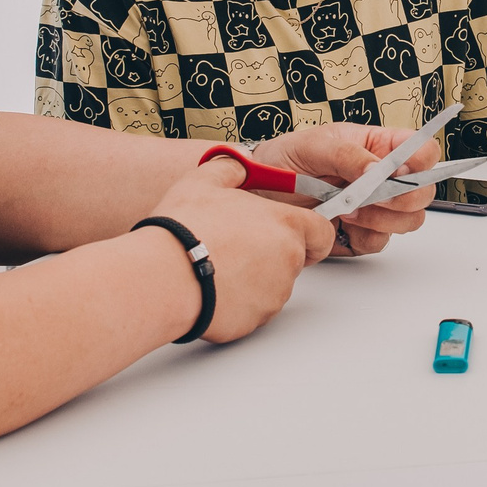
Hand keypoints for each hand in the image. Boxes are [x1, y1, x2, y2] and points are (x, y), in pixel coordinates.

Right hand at [144, 158, 334, 342]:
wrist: (164, 277)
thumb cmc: (186, 230)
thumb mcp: (204, 180)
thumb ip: (231, 169)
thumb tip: (239, 166)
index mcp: (285, 225)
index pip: (322, 233)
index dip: (311, 234)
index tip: (294, 233)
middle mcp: (287, 262)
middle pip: (294, 260)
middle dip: (272, 254)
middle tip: (238, 246)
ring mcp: (273, 295)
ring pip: (273, 286)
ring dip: (254, 278)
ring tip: (218, 266)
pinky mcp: (255, 321)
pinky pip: (253, 310)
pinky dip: (238, 302)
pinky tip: (212, 287)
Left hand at [254, 122, 438, 256]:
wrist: (257, 194)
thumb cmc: (284, 160)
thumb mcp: (312, 146)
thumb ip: (348, 155)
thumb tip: (377, 171)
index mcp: (378, 146)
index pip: (422, 151)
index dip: (421, 162)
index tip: (399, 171)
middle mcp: (383, 177)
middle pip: (422, 192)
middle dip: (402, 198)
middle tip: (371, 196)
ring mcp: (375, 207)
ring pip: (408, 221)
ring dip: (381, 219)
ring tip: (347, 210)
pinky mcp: (361, 233)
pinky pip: (379, 242)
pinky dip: (362, 237)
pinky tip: (341, 224)